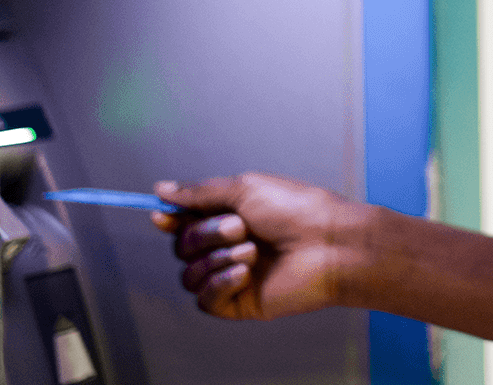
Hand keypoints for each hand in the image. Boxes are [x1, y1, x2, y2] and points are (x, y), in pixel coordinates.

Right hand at [151, 173, 369, 319]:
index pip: (184, 222)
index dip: (170, 219)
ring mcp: (231, 275)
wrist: (330, 245)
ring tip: (252, 251)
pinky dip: (219, 283)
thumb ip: (201, 192)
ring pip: (189, 274)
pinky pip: (204, 299)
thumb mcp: (246, 188)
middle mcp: (227, 246)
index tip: (162, 216)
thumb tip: (162, 189)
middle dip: (206, 233)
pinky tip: (243, 274)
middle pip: (182, 246)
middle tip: (240, 226)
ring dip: (216, 258)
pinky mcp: (237, 303)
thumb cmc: (299, 210)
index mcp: (229, 216)